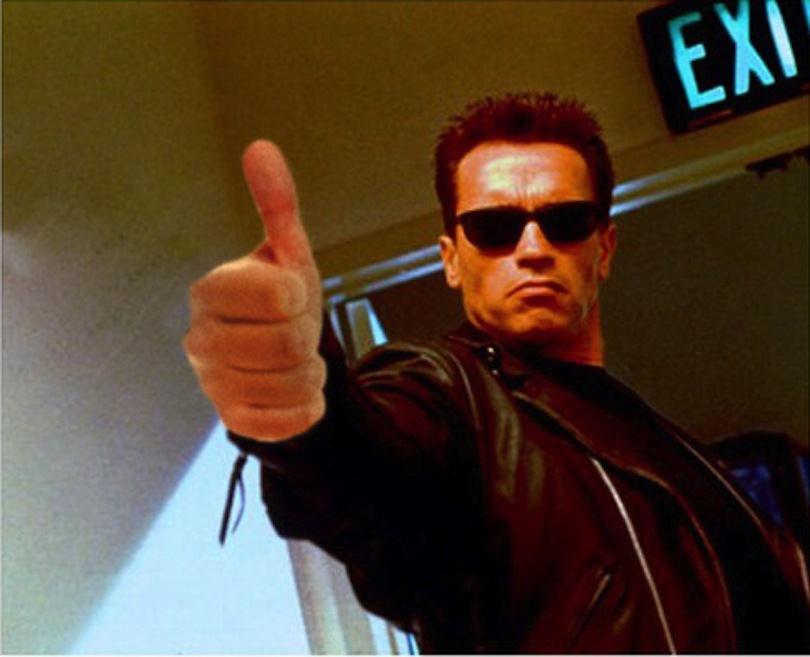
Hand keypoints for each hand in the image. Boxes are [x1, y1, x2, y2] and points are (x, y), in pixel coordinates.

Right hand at [184, 140, 325, 440]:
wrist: (277, 355)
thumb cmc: (282, 300)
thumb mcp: (287, 252)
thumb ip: (277, 205)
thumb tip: (261, 148)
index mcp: (211, 290)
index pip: (276, 296)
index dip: (297, 296)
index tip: (290, 294)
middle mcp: (200, 338)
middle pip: (288, 346)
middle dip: (308, 337)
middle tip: (296, 330)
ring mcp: (212, 382)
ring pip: (293, 384)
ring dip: (311, 371)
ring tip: (295, 358)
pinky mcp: (231, 419)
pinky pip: (287, 421)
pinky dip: (306, 406)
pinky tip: (294, 391)